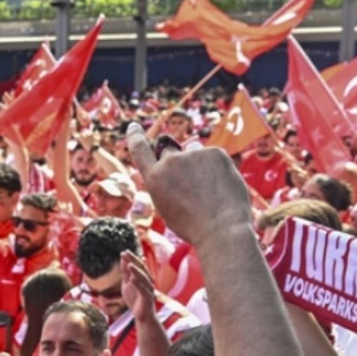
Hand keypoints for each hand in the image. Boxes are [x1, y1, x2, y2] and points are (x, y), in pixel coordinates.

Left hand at [123, 249, 157, 322]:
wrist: (142, 316)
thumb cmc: (135, 300)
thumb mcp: (127, 285)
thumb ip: (125, 274)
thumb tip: (123, 261)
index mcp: (143, 278)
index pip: (138, 266)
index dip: (131, 258)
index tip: (123, 252)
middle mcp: (148, 281)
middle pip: (141, 269)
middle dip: (134, 260)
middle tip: (126, 252)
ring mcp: (149, 289)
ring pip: (143, 278)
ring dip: (136, 271)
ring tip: (129, 264)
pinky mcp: (148, 298)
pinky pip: (143, 289)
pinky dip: (138, 283)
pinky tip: (132, 278)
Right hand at [125, 124, 253, 247]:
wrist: (221, 229)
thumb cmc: (194, 226)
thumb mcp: (168, 207)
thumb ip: (166, 183)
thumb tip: (180, 162)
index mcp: (154, 179)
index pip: (140, 150)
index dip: (136, 136)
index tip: (134, 126)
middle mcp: (169, 162)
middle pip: (171, 154)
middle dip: (180, 164)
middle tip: (193, 186)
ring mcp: (192, 154)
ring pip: (196, 156)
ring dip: (201, 168)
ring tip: (210, 194)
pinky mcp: (215, 152)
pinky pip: (214, 157)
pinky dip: (218, 169)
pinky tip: (222, 187)